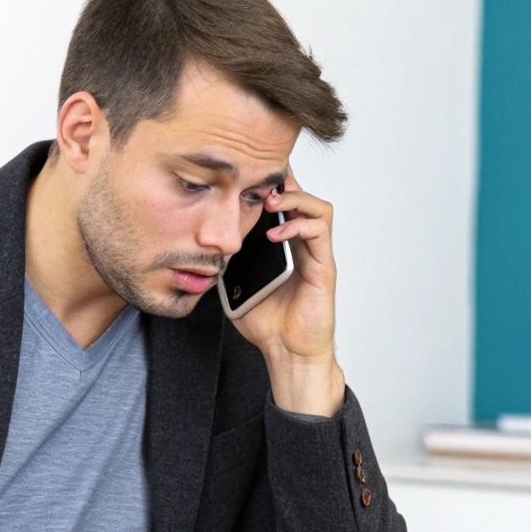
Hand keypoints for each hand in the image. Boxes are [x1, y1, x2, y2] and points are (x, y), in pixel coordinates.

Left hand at [228, 170, 345, 415]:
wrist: (288, 354)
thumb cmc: (268, 326)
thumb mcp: (236, 286)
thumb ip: (228, 263)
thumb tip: (205, 245)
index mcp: (289, 249)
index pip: (286, 206)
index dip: (271, 187)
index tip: (249, 176)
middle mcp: (307, 248)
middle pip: (304, 198)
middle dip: (284, 183)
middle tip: (260, 178)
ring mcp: (318, 256)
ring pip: (318, 208)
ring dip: (295, 198)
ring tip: (271, 201)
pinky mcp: (325, 268)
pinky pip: (319, 232)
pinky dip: (298, 225)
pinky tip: (277, 232)